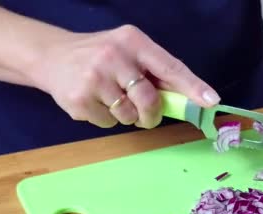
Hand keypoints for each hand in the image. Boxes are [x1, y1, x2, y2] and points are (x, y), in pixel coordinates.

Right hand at [32, 25, 220, 128]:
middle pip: (150, 100)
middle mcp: (114, 56)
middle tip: (146, 114)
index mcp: (132, 41)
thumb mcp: (127, 52)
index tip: (210, 101)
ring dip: (125, 115)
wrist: (51, 56)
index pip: (169, 66)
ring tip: (110, 98)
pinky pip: (108, 123)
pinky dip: (105, 119)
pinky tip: (94, 102)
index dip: (192, 86)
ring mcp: (94, 78)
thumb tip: (188, 99)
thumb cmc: (99, 56)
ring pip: (129, 116)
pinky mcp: (79, 100)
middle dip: (152, 114)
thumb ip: (154, 71)